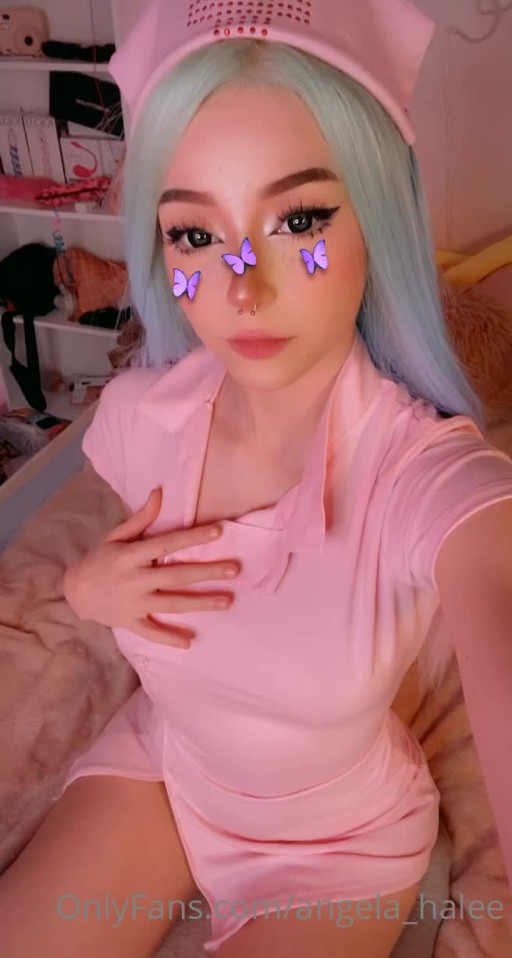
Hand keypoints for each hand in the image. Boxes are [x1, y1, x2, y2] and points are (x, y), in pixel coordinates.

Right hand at [63, 487, 239, 647]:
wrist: (75, 592)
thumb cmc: (100, 559)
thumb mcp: (116, 536)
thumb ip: (140, 518)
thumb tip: (159, 493)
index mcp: (131, 555)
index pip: (167, 543)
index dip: (193, 537)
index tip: (219, 530)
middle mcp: (134, 579)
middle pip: (176, 576)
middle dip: (207, 572)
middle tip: (235, 569)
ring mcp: (133, 603)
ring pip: (171, 604)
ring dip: (200, 604)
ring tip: (227, 601)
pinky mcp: (130, 621)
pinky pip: (151, 632)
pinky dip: (168, 638)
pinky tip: (189, 641)